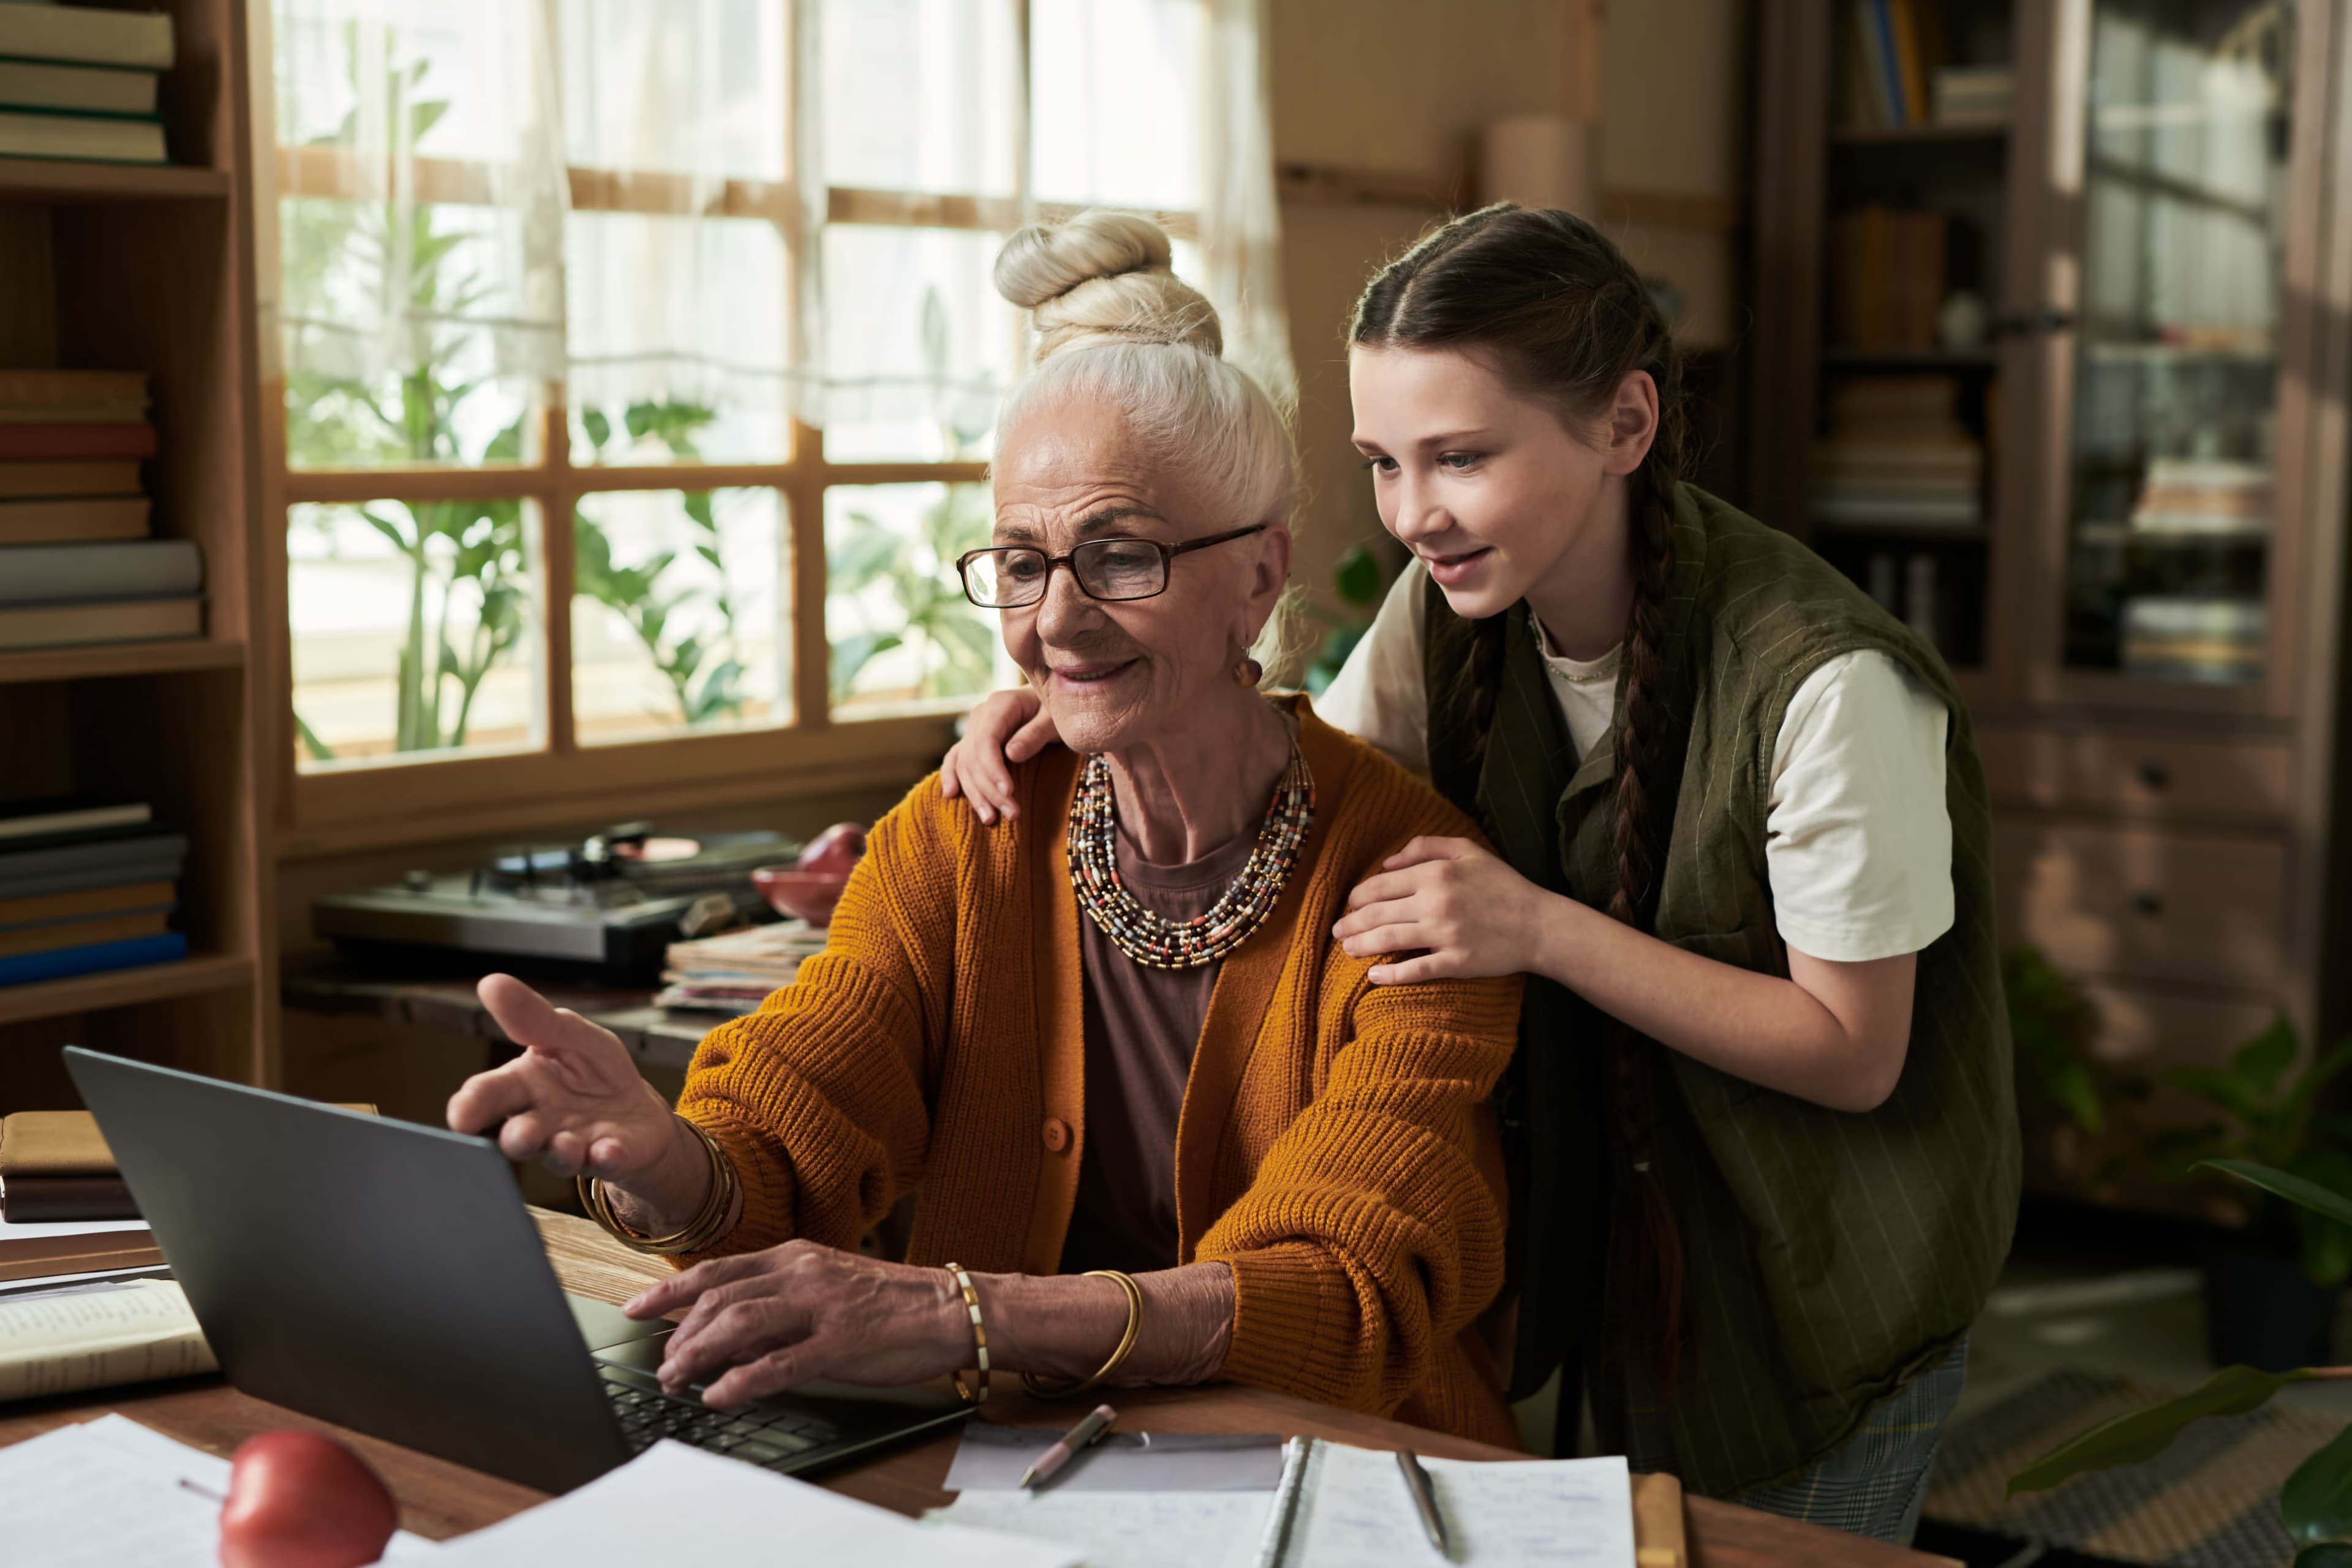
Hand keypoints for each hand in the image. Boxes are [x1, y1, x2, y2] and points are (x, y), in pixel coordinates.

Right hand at [446, 974, 684, 1187]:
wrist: (639, 1108)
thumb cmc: (592, 1069)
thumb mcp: (569, 1034)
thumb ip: (533, 1018)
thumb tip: (490, 983)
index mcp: (523, 1086)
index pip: (488, 1096)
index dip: (471, 1106)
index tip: (461, 1116)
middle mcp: (542, 1123)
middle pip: (517, 1135)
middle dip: (516, 1138)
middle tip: (520, 1136)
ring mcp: (574, 1146)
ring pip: (558, 1156)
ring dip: (561, 1151)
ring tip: (567, 1142)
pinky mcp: (610, 1157)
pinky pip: (605, 1162)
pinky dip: (606, 1157)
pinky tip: (608, 1149)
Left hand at [623, 1241, 968, 1406]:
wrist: (950, 1308)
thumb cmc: (890, 1302)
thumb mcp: (825, 1285)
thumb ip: (777, 1301)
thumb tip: (727, 1328)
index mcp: (796, 1256)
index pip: (718, 1269)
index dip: (670, 1290)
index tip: (638, 1309)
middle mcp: (802, 1274)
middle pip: (720, 1297)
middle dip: (679, 1333)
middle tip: (662, 1364)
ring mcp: (821, 1306)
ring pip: (740, 1323)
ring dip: (699, 1353)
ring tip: (677, 1378)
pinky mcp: (841, 1343)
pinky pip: (779, 1363)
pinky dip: (741, 1380)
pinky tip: (719, 1395)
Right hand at [938, 687, 1058, 823]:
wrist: (1053, 701)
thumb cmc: (1058, 711)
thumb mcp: (1054, 720)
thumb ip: (1035, 734)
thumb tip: (1011, 755)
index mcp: (1000, 705)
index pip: (986, 741)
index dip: (993, 770)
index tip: (1008, 792)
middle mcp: (981, 715)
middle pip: (974, 757)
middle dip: (990, 789)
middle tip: (1012, 814)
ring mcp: (974, 728)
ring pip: (963, 764)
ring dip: (975, 793)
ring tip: (991, 819)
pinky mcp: (973, 741)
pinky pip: (955, 759)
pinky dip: (951, 776)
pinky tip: (950, 796)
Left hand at [1332, 836, 1548, 983]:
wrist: (1540, 925)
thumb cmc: (1502, 886)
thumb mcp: (1468, 851)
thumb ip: (1425, 847)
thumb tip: (1387, 862)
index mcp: (1436, 873)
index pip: (1381, 885)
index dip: (1358, 897)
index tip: (1350, 905)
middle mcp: (1437, 902)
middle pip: (1377, 913)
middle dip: (1350, 924)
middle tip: (1337, 931)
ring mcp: (1446, 934)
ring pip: (1388, 940)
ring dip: (1360, 946)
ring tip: (1346, 950)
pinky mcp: (1457, 962)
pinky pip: (1416, 970)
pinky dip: (1391, 975)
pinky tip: (1373, 977)